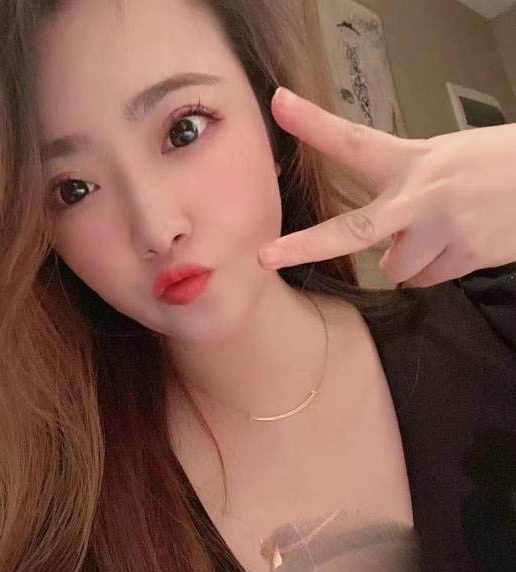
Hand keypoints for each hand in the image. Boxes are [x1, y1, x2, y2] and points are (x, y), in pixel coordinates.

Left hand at [258, 87, 515, 287]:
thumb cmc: (494, 166)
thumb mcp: (446, 160)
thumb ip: (405, 195)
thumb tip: (382, 250)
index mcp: (413, 160)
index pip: (355, 140)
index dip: (314, 124)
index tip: (278, 103)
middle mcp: (421, 195)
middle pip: (353, 229)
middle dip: (306, 246)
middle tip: (267, 257)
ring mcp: (442, 229)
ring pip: (397, 267)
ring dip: (410, 258)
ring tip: (441, 231)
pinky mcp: (464, 256)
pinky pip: (425, 279)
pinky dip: (435, 268)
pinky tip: (458, 242)